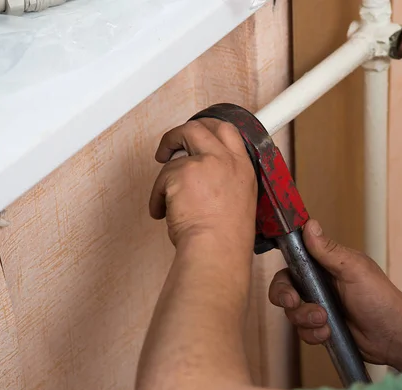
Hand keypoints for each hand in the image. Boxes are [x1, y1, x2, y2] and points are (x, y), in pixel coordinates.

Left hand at [149, 118, 256, 249]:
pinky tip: (164, 212)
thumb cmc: (225, 239)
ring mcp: (205, 163)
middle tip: (171, 145)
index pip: (229, 132)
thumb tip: (201, 178)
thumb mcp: (237, 202)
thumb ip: (223, 182)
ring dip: (165, 169)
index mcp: (243, 168)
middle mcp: (226, 160)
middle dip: (181, 131)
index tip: (199, 134)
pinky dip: (158, 196)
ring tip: (164, 193)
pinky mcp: (182, 172)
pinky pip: (162, 178)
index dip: (210, 128)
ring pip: (177, 149)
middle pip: (202, 127)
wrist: (217, 249)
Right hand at [268, 219, 401, 367]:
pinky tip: (328, 332)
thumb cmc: (381, 297)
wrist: (393, 335)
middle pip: (284, 287)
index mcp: (324, 264)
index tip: (286, 284)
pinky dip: (313, 333)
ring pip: (292, 312)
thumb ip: (328, 250)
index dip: (283, 272)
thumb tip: (310, 224)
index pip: (292, 261)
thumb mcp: (354, 269)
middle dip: (285, 297)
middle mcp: (318, 284)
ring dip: (305, 318)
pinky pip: (303, 331)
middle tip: (294, 302)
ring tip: (325, 321)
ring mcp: (319, 306)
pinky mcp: (321, 326)